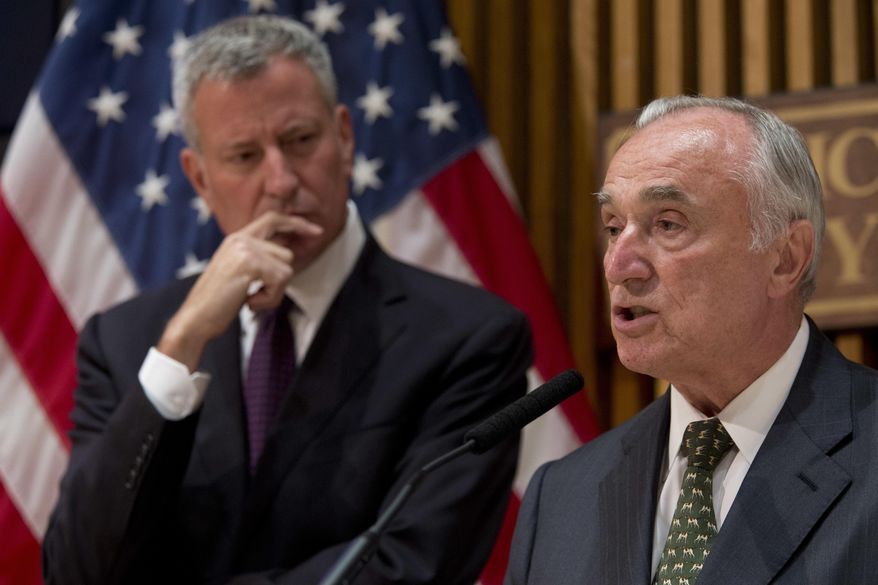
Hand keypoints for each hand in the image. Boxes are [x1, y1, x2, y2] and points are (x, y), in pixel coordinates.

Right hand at [157, 212, 321, 370]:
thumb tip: (288, 252)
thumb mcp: (239, 273)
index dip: (296, 223)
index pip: (273, 219)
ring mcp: (246, 248)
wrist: (195, 318)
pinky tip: (249, 302)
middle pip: (287, 255)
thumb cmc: (218, 302)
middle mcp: (241, 239)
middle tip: (253, 296)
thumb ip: (259, 259)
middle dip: (278, 282)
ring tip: (249, 298)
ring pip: (286, 270)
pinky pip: (281, 281)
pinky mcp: (250, 262)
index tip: (316, 231)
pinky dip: (270, 299)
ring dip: (274, 292)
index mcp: (237, 239)